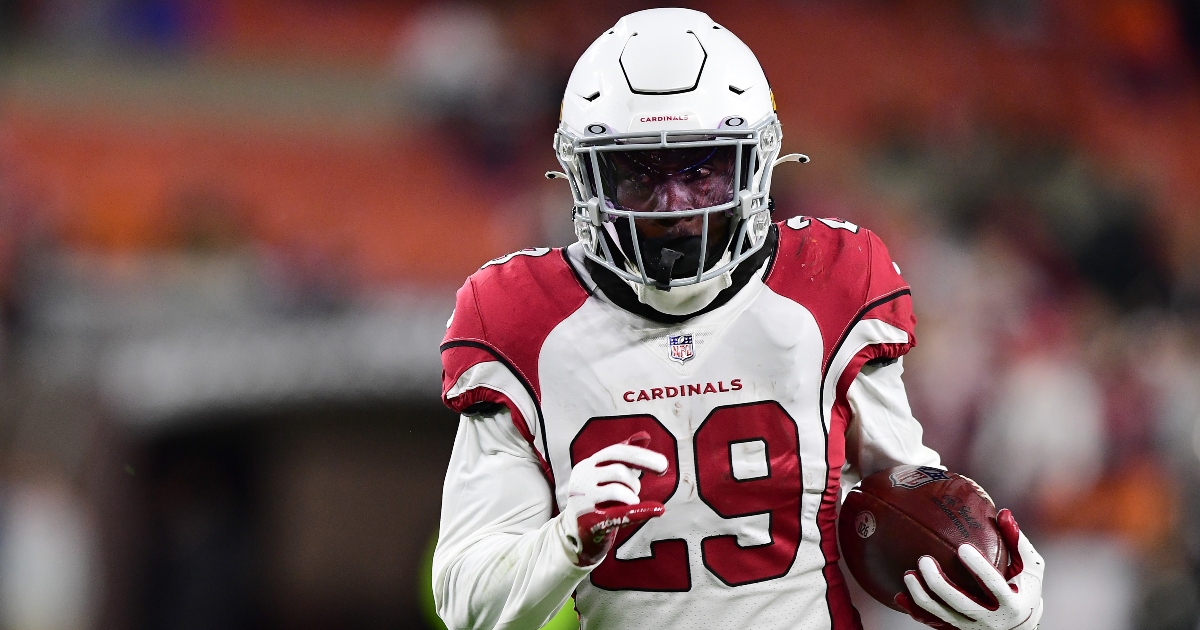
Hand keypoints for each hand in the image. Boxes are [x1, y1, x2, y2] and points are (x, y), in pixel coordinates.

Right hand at [560, 431, 668, 565]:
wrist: (575, 534)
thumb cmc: (596, 500)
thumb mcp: (606, 476)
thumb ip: (624, 457)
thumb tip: (645, 435)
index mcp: (588, 464)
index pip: (616, 452)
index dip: (642, 456)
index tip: (664, 465)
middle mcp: (582, 478)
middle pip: (618, 470)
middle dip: (635, 481)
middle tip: (638, 492)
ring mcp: (582, 499)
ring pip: (617, 490)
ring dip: (632, 496)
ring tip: (632, 503)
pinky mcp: (588, 520)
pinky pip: (618, 513)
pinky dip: (640, 511)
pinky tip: (657, 510)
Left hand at [895, 509, 1044, 629]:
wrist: (1021, 626)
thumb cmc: (1025, 588)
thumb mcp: (1030, 568)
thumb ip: (1017, 542)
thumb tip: (1003, 513)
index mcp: (1011, 603)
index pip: (993, 585)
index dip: (979, 568)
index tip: (963, 547)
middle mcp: (991, 620)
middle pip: (961, 604)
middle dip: (940, 584)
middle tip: (923, 560)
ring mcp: (972, 628)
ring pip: (942, 615)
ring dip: (922, 597)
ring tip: (907, 574)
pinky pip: (934, 622)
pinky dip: (916, 611)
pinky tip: (899, 596)